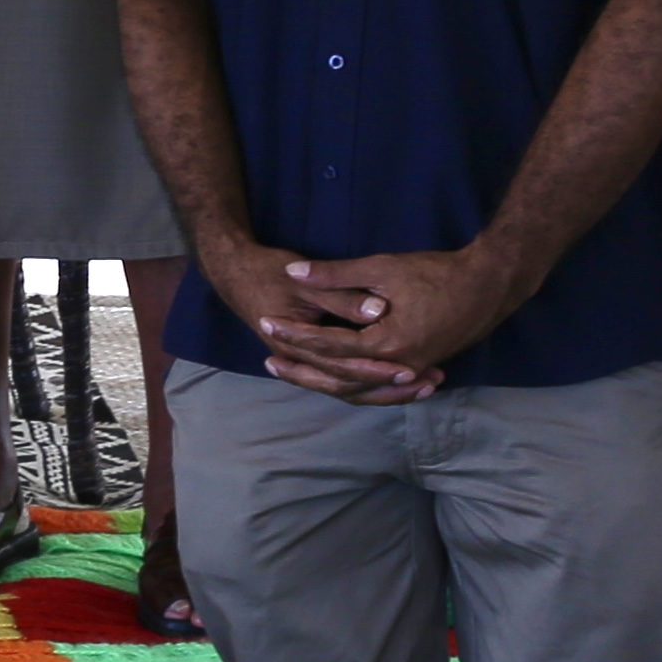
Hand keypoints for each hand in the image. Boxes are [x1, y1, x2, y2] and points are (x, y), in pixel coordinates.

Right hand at [195, 235, 413, 400]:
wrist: (234, 273)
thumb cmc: (266, 272)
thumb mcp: (302, 278)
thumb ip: (341, 294)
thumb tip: (379, 308)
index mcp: (295, 345)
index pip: (343, 365)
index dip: (378, 368)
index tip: (411, 367)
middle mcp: (299, 362)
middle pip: (350, 386)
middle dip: (390, 387)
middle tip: (427, 383)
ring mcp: (303, 363)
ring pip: (348, 389)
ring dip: (386, 390)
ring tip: (424, 386)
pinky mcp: (309, 358)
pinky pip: (343, 381)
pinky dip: (371, 382)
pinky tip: (399, 379)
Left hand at [262, 242, 534, 396]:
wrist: (490, 284)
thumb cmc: (438, 272)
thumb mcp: (383, 268)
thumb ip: (335, 274)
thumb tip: (293, 272)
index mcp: (387, 344)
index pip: (330, 345)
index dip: (296, 334)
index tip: (267, 324)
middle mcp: (399, 366)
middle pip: (340, 377)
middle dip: (304, 368)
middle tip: (270, 361)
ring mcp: (412, 370)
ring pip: (360, 386)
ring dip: (326, 379)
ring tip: (294, 370)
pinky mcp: (420, 366)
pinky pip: (379, 383)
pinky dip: (355, 381)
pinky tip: (336, 374)